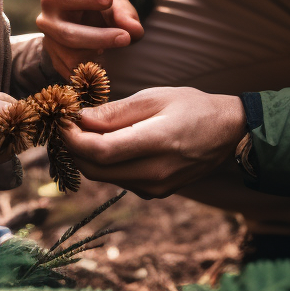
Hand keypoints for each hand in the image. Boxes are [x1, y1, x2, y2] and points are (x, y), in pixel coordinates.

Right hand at [37, 0, 144, 77]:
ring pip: (74, 59)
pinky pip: (77, 75)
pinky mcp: (57, 64)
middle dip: (99, 38)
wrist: (81, 19)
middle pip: (69, 35)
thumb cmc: (98, 5)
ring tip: (114, 46)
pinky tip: (105, 59)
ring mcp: (50, 46)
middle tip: (126, 38)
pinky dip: (96, 71)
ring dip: (99, 57)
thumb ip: (123, 12)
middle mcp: (46, 22)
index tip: (108, 0)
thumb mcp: (111, 0)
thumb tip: (134, 30)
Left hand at [60, 87, 246, 197]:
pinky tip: (107, 143)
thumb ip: (116, 111)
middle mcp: (155, 173)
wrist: (227, 132)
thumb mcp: (155, 97)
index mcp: (158, 142)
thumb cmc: (192, 106)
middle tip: (66, 123)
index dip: (73, 138)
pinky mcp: (155, 193)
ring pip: (103, 177)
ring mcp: (156, 188)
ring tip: (84, 129)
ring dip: (86, 156)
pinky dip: (105, 163)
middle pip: (95, 169)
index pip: (100, 151)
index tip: (61, 120)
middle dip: (73, 148)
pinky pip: (118, 179)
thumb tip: (80, 119)